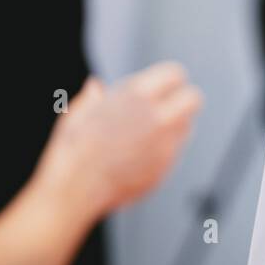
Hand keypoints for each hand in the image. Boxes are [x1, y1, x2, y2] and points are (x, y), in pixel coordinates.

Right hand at [37, 62, 203, 218]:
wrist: (73, 191)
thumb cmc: (71, 150)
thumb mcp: (78, 113)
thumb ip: (95, 97)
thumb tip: (97, 87)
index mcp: (137, 97)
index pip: (175, 73)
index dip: (168, 79)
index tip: (161, 86)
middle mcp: (158, 118)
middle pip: (193, 99)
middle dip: (183, 100)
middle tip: (168, 106)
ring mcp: (165, 145)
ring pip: (187, 126)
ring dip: (174, 126)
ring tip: (146, 133)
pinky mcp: (165, 168)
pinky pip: (175, 152)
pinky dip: (164, 150)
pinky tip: (139, 155)